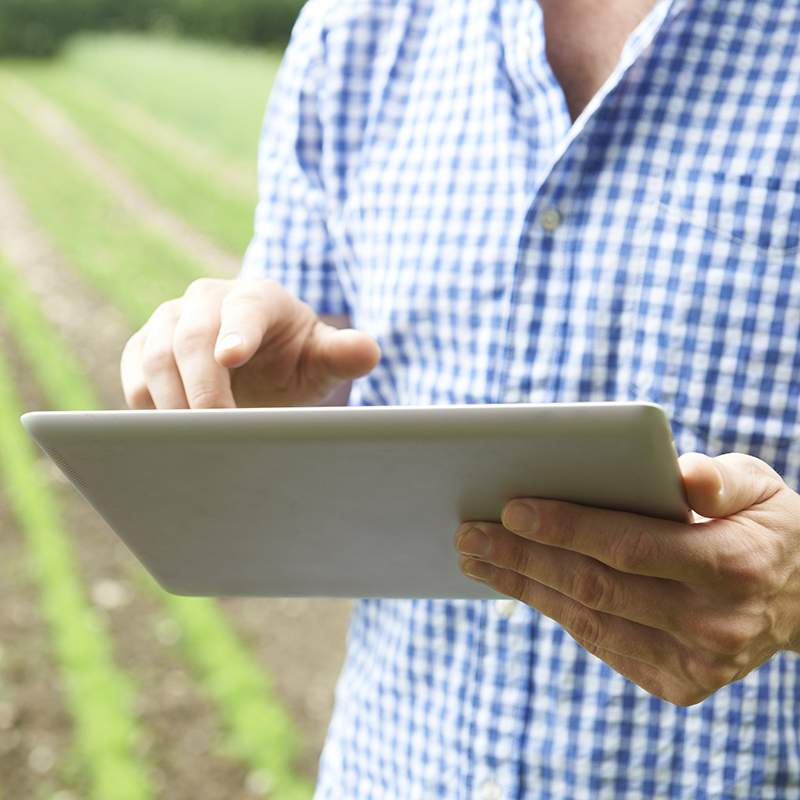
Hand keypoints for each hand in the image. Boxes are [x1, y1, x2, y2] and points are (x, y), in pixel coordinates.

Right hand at [121, 277, 380, 408]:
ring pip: (154, 356)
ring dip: (172, 402)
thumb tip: (369, 351)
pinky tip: (170, 433)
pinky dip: (148, 407)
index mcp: (257, 297)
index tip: (231, 358)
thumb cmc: (294, 361)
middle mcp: (208, 300)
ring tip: (196, 440)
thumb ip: (342, 354)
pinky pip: (134, 376)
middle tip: (218, 429)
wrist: (258, 365)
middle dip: (202, 388)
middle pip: (190, 337)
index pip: (244, 309)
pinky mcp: (144, 346)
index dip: (236, 332)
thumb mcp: (321, 360)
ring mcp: (170, 320)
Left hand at [454, 452, 799, 705]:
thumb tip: (681, 475)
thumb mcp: (759, 487)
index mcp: (730, 567)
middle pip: (595, 587)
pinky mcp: (678, 684)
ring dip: (524, 587)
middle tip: (468, 534)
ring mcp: (695, 664)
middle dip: (523, 558)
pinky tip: (521, 583)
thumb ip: (720, 479)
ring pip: (589, 621)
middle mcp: (713, 625)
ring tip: (477, 558)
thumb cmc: (762, 526)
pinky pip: (602, 644)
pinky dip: (556, 610)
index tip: (509, 507)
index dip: (566, 527)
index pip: (629, 546)